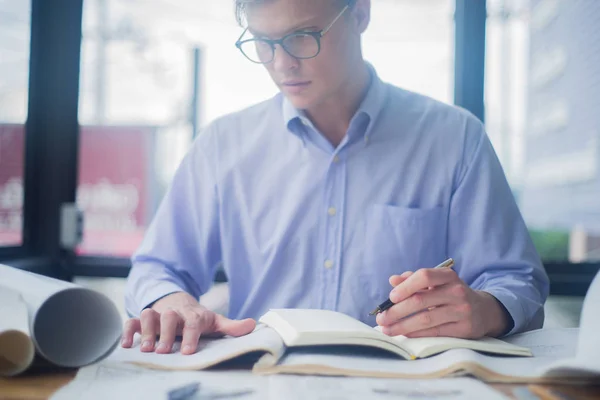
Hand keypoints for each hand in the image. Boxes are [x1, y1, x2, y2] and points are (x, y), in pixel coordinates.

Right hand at [120, 292, 255, 354]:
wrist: (177, 301)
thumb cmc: (197, 318)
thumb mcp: (214, 321)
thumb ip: (231, 326)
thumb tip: (253, 325)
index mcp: (193, 315)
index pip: (194, 321)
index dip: (190, 335)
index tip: (187, 351)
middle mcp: (174, 313)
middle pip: (169, 316)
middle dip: (166, 332)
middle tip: (163, 351)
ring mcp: (157, 314)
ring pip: (149, 316)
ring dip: (146, 331)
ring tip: (147, 349)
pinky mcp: (142, 318)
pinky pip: (132, 320)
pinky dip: (128, 330)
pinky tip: (126, 345)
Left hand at [375, 268, 509, 338]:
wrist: (484, 311)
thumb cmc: (450, 294)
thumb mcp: (437, 283)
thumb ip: (414, 280)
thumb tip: (392, 280)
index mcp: (448, 276)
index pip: (424, 276)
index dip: (405, 286)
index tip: (391, 298)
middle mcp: (457, 291)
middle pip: (421, 301)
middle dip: (396, 311)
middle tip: (381, 318)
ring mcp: (462, 311)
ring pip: (425, 319)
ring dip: (402, 325)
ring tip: (387, 329)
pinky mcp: (465, 329)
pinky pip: (435, 332)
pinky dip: (416, 333)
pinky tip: (404, 334)